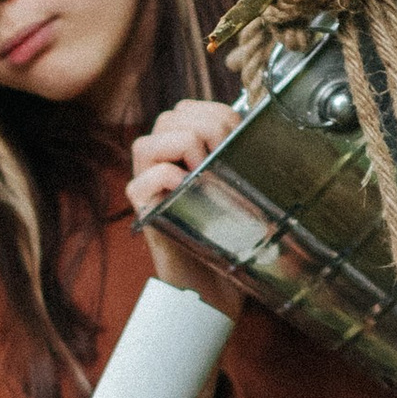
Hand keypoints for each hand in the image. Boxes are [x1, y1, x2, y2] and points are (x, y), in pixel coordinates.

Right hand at [126, 95, 247, 314]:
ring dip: (182, 146)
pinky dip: (165, 177)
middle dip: (204, 126)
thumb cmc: (234, 238)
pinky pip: (139, 183)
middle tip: (222, 155)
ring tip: (203, 169)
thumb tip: (257, 124)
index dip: (214, 114)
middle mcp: (163, 166)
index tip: (234, 139)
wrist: (222, 288)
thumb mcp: (243, 187)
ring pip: (145, 143)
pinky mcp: (146, 215)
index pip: (188, 109)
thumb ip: (239, 156)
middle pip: (168, 118)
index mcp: (186, 154)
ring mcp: (150, 190)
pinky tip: (187, 188)